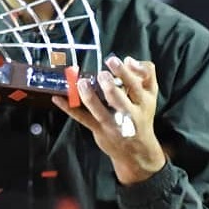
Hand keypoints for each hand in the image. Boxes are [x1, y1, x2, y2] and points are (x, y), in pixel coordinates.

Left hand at [52, 56, 165, 184]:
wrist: (137, 149)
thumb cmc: (142, 115)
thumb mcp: (151, 94)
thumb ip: (146, 73)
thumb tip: (130, 59)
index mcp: (142, 101)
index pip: (136, 85)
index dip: (126, 72)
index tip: (115, 60)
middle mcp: (129, 113)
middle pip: (120, 99)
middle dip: (110, 87)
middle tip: (102, 74)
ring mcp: (112, 123)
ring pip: (99, 110)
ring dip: (89, 97)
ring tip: (81, 83)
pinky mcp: (98, 129)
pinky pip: (82, 117)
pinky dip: (69, 108)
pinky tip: (58, 98)